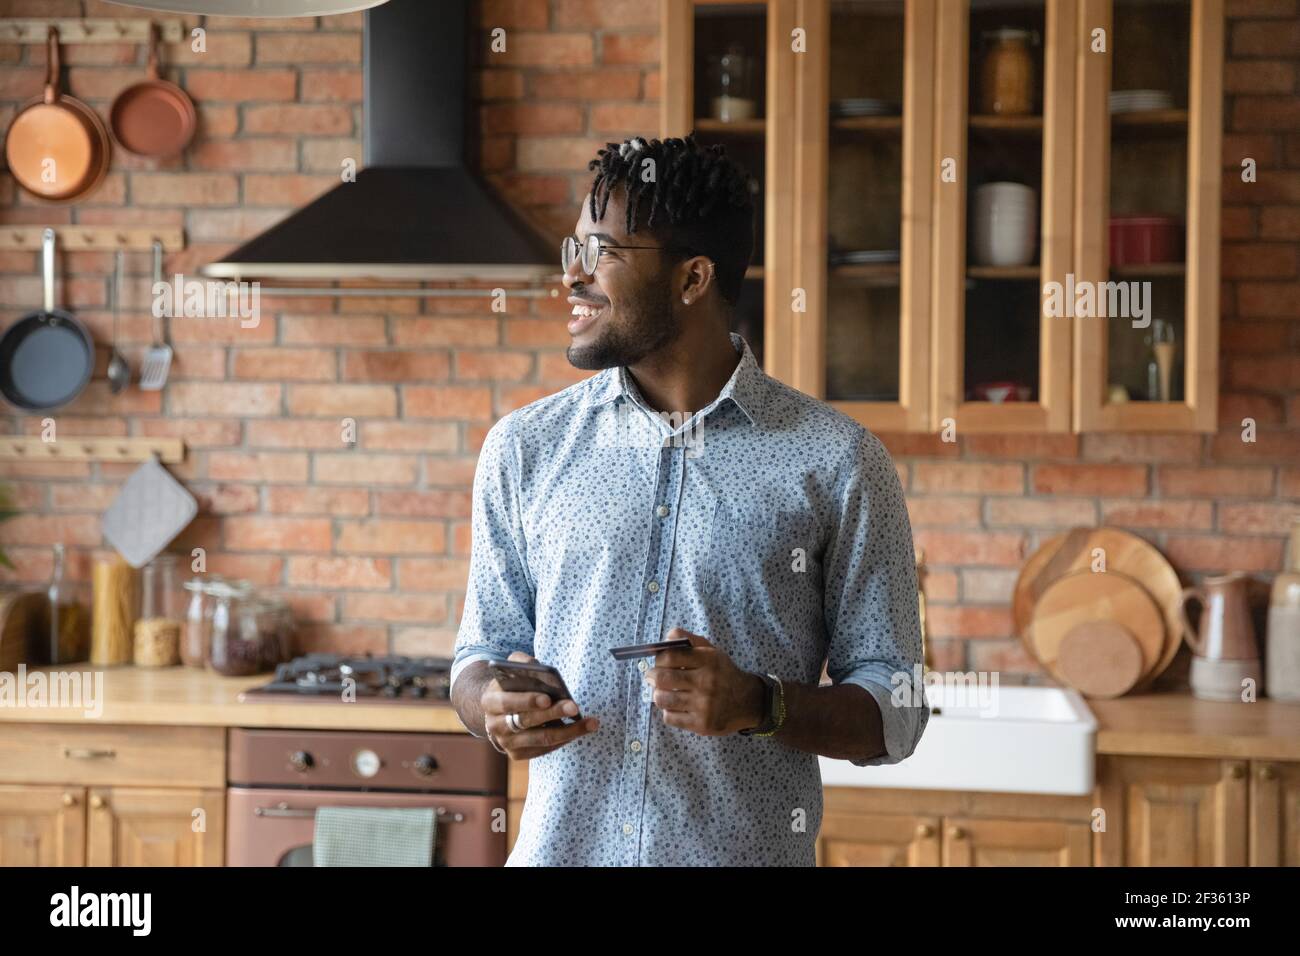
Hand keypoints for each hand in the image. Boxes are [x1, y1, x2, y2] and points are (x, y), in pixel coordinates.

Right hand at [480, 651, 598, 758]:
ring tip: (590, 723)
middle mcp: (495, 726)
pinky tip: (579, 730)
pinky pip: (545, 749)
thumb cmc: (511, 686)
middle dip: (553, 713)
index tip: (548, 697)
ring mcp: (506, 743)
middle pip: (527, 722)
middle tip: (574, 707)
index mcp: (490, 701)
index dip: (528, 701)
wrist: (498, 710)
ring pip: (541, 739)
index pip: (508, 702)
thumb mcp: (510, 669)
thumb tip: (536, 665)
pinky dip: (564, 739)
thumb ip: (520, 662)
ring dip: (568, 732)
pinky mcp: (517, 754)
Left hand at [644, 628, 765, 735]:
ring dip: (658, 695)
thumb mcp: (711, 651)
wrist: (747, 702)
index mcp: (709, 660)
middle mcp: (707, 682)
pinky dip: (668, 711)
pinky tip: (676, 707)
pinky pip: (669, 717)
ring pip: (662, 699)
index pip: (670, 656)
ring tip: (663, 692)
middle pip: (662, 678)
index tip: (659, 662)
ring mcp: (704, 705)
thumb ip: (689, 640)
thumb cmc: (722, 674)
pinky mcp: (701, 724)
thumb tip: (667, 637)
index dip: (659, 659)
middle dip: (652, 676)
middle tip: (652, 677)